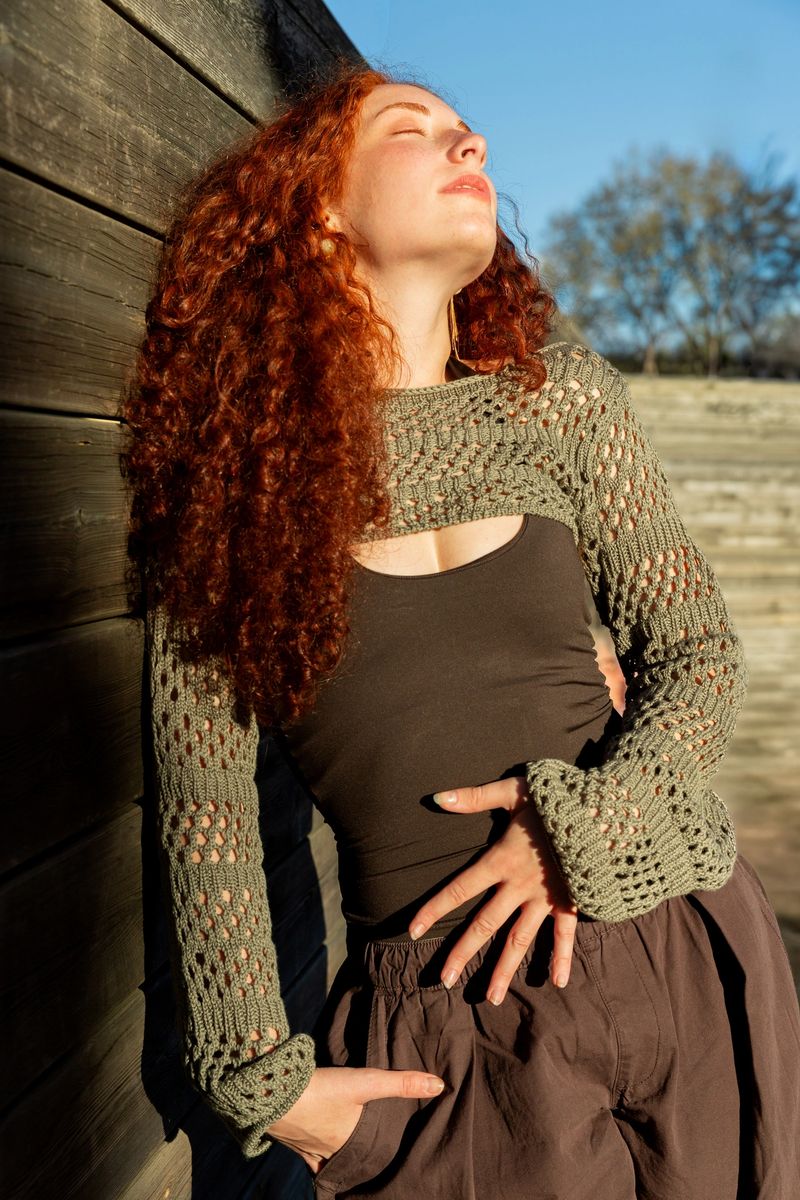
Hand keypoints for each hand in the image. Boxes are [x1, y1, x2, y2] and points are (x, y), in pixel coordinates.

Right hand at [265, 1065, 445, 1173]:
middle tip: (374, 1158)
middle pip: (351, 1159)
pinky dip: (316, 1159)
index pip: (372, 1157)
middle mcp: (330, 1152)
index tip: (393, 1161)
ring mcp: (309, 1149)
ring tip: (352, 1159)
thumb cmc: (322, 1089)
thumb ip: (401, 1083)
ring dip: (340, 1159)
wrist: (272, 1091)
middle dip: (361, 1161)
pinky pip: (308, 1157)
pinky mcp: (291, 1140)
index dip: (382, 1159)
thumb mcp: (365, 1082)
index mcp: (350, 1143)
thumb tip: (440, 1086)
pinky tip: (319, 1159)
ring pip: (329, 1160)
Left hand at [408, 775, 577, 1003]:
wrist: (604, 811)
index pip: (459, 889)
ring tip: (490, 999)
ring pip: (519, 940)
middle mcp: (519, 886)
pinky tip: (557, 983)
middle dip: (462, 953)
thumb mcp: (512, 790)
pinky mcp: (571, 902)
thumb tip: (436, 798)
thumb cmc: (556, 798)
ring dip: (503, 969)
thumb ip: (473, 797)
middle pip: (484, 925)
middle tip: (443, 981)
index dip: (434, 909)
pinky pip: (565, 935)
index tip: (412, 930)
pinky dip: (561, 958)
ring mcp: (545, 898)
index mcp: (500, 860)